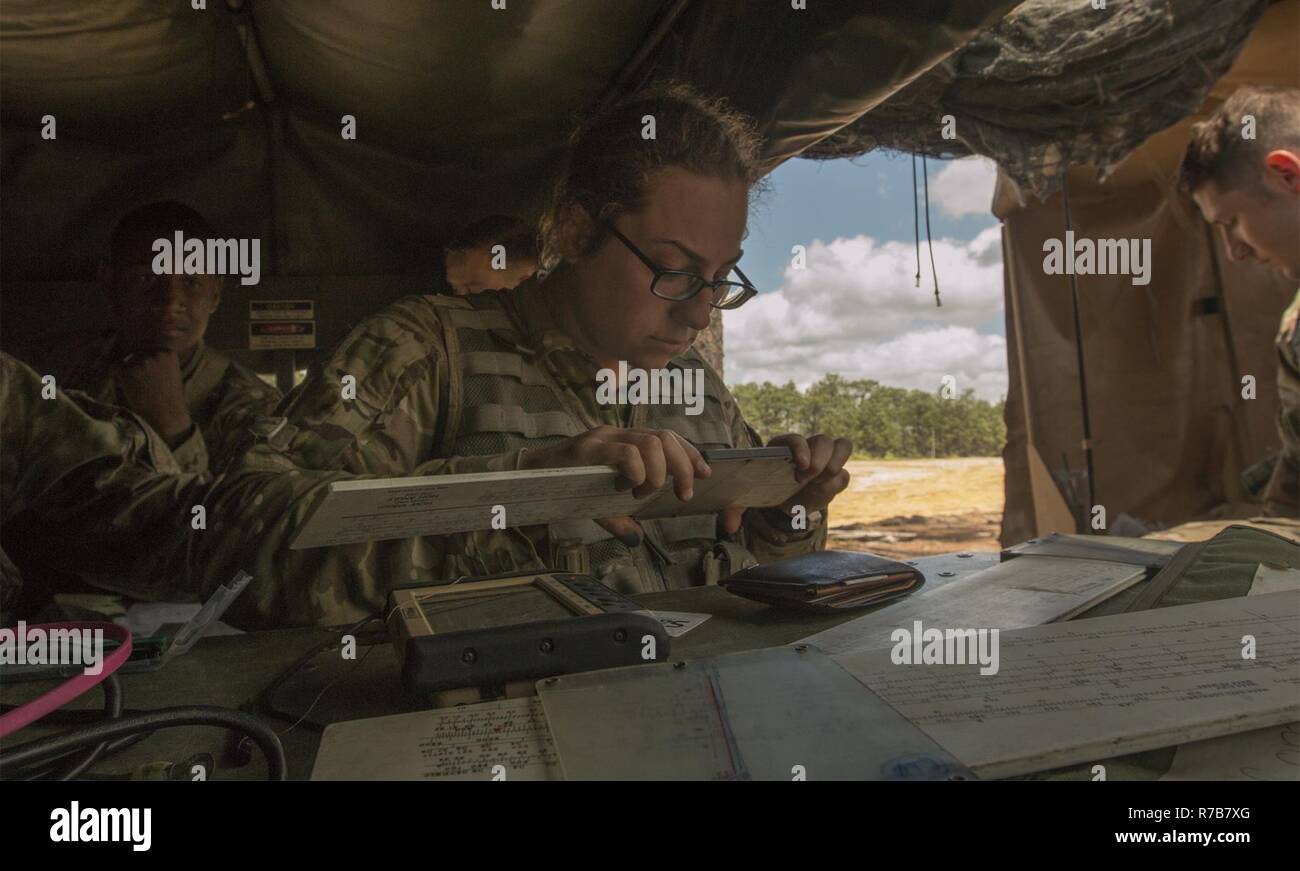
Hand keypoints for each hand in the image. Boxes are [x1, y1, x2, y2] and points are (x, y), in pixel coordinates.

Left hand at [114, 349, 192, 442]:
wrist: (167, 419)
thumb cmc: (167, 401)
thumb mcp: (169, 374)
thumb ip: (156, 362)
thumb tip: (132, 349)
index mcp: (168, 352)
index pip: (148, 351)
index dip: (147, 367)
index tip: (154, 381)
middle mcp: (155, 353)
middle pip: (135, 355)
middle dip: (137, 369)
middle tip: (147, 388)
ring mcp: (141, 360)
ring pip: (125, 362)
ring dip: (129, 375)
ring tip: (142, 391)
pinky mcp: (127, 370)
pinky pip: (115, 369)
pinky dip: (119, 380)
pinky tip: (133, 391)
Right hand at [519, 425, 710, 542]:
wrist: (526, 479)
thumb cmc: (563, 487)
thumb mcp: (598, 504)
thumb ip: (620, 517)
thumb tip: (636, 539)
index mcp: (624, 440)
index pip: (667, 436)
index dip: (690, 453)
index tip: (706, 472)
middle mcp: (616, 433)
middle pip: (666, 436)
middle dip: (684, 465)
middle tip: (683, 493)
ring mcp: (603, 438)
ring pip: (652, 443)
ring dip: (659, 474)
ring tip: (644, 493)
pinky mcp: (589, 448)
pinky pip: (627, 453)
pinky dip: (637, 474)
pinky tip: (628, 489)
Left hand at [719, 433, 852, 533]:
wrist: (782, 497)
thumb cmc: (764, 488)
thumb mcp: (747, 496)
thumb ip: (736, 508)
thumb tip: (730, 526)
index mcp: (783, 446)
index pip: (796, 439)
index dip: (801, 449)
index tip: (801, 466)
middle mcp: (807, 447)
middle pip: (824, 440)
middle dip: (819, 461)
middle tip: (804, 480)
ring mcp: (824, 458)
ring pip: (843, 446)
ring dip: (834, 466)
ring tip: (816, 486)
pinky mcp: (835, 473)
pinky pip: (844, 475)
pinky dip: (835, 485)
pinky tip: (818, 494)